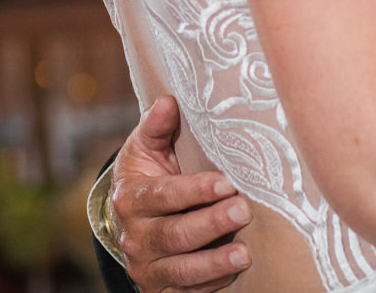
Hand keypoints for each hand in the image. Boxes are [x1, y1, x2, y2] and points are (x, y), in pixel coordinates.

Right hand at [111, 97, 252, 292]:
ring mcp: (146, 267)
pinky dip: (210, 286)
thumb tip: (169, 100)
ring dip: (214, 263)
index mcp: (131, 197)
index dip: (195, 191)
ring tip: (245, 254)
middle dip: (211, 225)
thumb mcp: (146, 148)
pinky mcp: (159, 290)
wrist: (133, 217)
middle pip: (175, 235)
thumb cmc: (149, 174)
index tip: (225, 182)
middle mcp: (135, 237)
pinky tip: (233, 273)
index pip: (165, 196)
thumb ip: (157, 126)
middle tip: (243, 211)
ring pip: (181, 271)